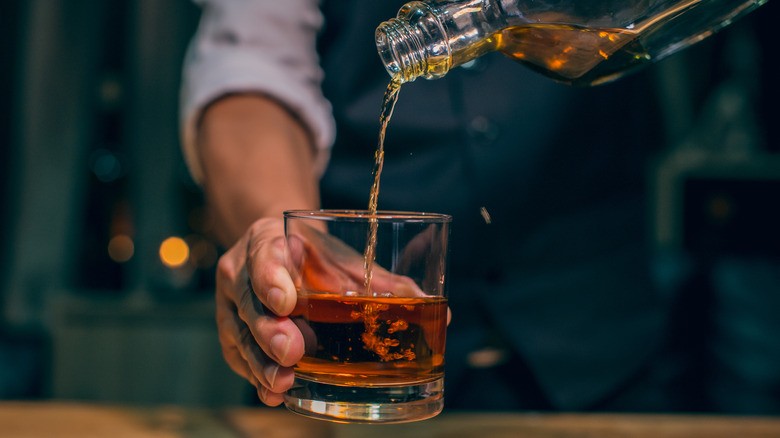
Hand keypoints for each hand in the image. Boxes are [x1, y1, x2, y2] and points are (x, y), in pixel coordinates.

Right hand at [215, 216, 436, 405]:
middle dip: (270, 330)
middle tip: (293, 350)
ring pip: (239, 335)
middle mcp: (241, 272)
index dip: (272, 278)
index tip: (288, 300)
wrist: (277, 250)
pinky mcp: (231, 332)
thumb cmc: (316, 256)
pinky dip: (256, 376)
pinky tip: (274, 393)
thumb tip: (441, 317)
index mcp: (268, 241)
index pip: (265, 256)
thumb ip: (384, 283)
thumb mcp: (344, 259)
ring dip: (261, 362)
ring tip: (284, 382)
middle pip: (250, 303)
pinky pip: (237, 356)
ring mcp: (232, 305)